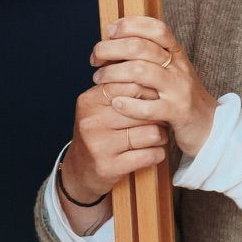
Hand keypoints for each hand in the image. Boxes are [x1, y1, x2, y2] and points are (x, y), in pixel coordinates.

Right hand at [59, 78, 168, 233]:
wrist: (80, 170)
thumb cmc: (100, 131)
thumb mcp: (101, 105)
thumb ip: (122, 87)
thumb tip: (155, 71)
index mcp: (90, 101)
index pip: (132, 85)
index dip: (151, 92)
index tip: (156, 98)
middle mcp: (92, 121)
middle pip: (145, 110)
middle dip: (158, 116)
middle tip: (159, 120)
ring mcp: (99, 145)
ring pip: (152, 133)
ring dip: (161, 136)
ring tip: (155, 136)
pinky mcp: (109, 167)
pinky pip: (150, 155)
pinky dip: (157, 154)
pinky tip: (151, 152)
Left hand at [90, 16, 218, 158]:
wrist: (211, 126)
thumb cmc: (181, 97)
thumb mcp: (171, 71)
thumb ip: (150, 56)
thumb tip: (115, 40)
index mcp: (177, 54)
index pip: (156, 28)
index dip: (131, 24)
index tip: (110, 30)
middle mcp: (179, 68)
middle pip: (141, 47)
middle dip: (111, 49)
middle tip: (95, 59)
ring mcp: (179, 90)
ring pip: (141, 72)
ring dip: (113, 74)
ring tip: (99, 80)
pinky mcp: (177, 113)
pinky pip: (149, 107)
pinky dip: (128, 105)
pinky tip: (116, 103)